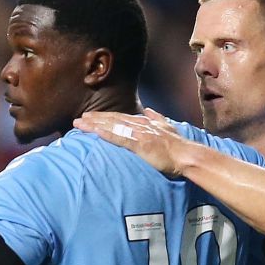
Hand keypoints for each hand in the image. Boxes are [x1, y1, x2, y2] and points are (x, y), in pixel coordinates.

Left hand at [72, 108, 189, 174]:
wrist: (186, 154)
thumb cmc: (177, 144)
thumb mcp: (167, 126)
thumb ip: (156, 118)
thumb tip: (149, 110)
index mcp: (144, 122)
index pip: (120, 118)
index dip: (104, 117)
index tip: (91, 116)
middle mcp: (139, 125)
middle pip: (113, 120)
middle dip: (95, 119)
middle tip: (79, 119)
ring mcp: (139, 134)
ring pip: (113, 127)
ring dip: (95, 125)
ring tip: (81, 124)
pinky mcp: (140, 144)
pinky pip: (120, 138)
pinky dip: (107, 134)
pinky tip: (96, 133)